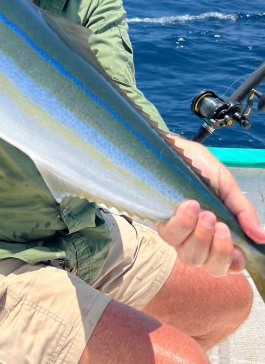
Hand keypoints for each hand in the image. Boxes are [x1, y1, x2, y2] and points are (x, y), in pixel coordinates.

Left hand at [157, 137, 264, 275]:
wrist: (172, 149)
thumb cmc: (200, 167)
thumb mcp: (227, 185)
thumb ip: (243, 211)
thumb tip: (262, 237)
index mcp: (219, 232)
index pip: (230, 263)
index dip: (234, 262)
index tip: (239, 249)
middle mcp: (200, 239)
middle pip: (212, 267)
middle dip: (219, 251)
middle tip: (220, 226)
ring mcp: (180, 235)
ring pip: (191, 256)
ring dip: (201, 238)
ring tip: (205, 214)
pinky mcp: (162, 225)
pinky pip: (172, 237)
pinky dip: (184, 224)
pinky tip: (189, 206)